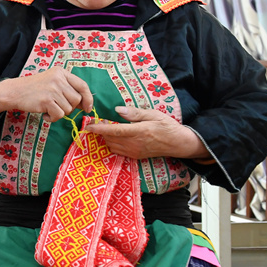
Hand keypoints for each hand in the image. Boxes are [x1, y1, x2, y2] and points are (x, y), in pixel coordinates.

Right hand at [0, 67, 92, 123]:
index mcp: (61, 72)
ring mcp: (52, 89)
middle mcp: (58, 79)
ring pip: (68, 109)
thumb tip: (84, 104)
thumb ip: (67, 88)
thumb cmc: (33, 89)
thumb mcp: (52, 81)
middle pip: (76, 99)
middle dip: (70, 108)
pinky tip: (44, 114)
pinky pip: (59, 115)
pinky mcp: (46, 100)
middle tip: (58, 107)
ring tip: (48, 109)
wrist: (14, 92)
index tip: (88, 108)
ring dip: (59, 113)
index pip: (82, 85)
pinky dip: (52, 118)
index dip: (88, 98)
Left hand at [84, 106, 207, 159]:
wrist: (178, 143)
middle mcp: (134, 143)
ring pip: (111, 145)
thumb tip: (117, 110)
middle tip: (102, 121)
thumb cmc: (167, 126)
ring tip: (111, 127)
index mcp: (139, 131)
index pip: (114, 130)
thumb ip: (135, 113)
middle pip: (110, 138)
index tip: (88, 126)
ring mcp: (134, 152)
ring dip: (107, 137)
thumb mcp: (153, 114)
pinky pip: (117, 151)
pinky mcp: (134, 157)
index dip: (99, 128)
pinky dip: (113, 143)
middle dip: (102, 130)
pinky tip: (117, 136)